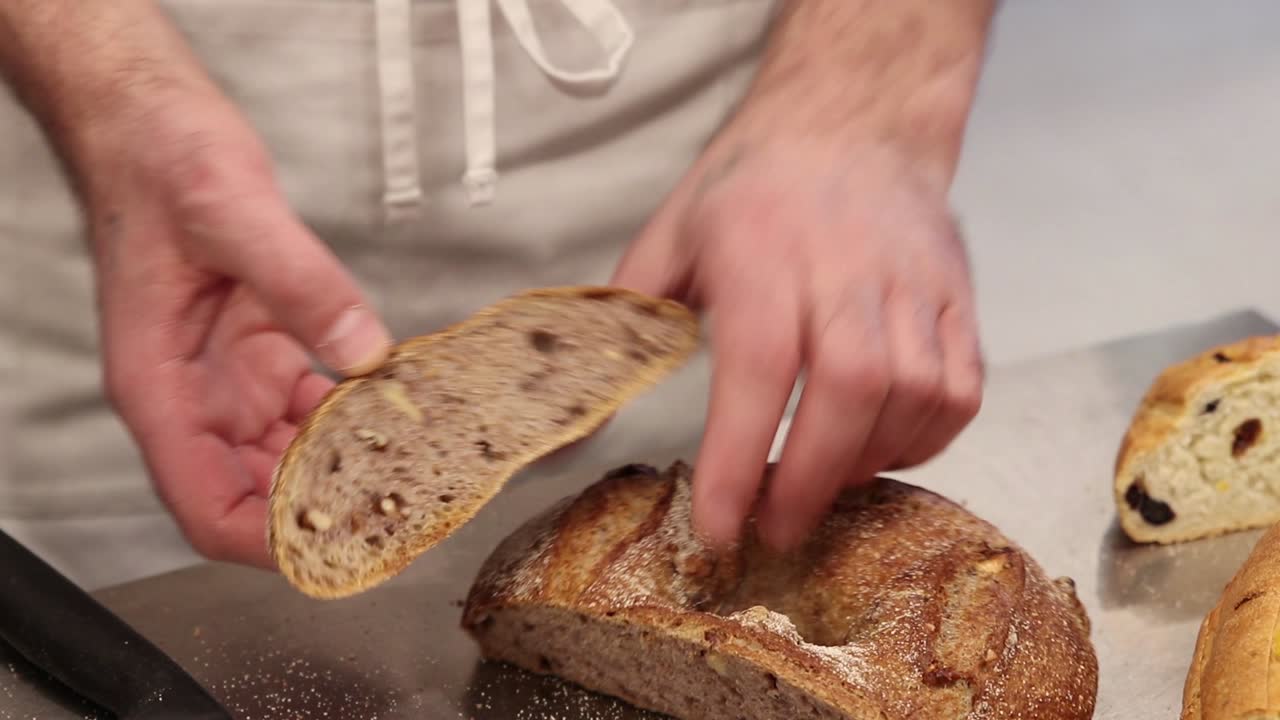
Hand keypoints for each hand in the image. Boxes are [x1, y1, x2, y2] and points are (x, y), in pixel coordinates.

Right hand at [81, 86, 390, 567]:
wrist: (150, 122)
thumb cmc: (156, 160)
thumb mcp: (233, 211)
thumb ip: (302, 284)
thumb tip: (363, 351)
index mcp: (159, 385)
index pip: (207, 506)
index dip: (269, 543)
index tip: (337, 545)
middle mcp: (192, 395)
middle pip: (255, 495)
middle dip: (323, 511)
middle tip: (402, 504)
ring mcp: (227, 379)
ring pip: (288, 457)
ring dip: (344, 467)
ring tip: (411, 462)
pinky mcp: (260, 352)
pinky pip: (309, 409)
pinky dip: (349, 417)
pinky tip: (394, 408)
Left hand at [612, 140, 983, 551]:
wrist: (852, 122)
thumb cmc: (755, 186)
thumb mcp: (673, 230)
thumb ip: (632, 309)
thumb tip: (594, 390)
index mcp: (763, 258)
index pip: (758, 371)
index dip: (737, 459)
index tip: (719, 526)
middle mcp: (844, 273)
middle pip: (851, 391)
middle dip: (811, 481)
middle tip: (777, 529)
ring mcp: (913, 286)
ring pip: (914, 396)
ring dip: (867, 464)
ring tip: (821, 485)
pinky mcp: (958, 298)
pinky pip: (960, 390)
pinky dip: (925, 440)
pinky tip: (881, 450)